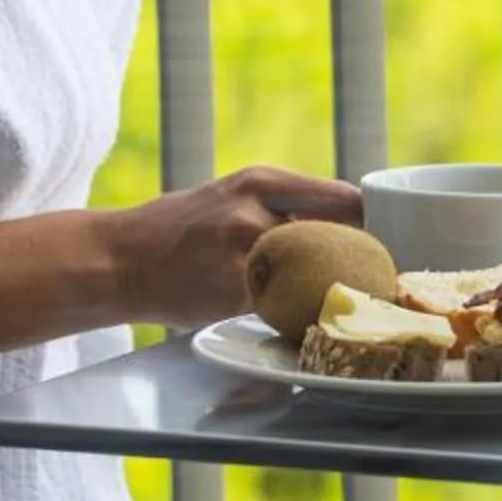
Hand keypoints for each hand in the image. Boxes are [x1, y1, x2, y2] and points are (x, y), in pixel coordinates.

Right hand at [100, 166, 363, 329]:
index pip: (347, 199)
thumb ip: (285, 207)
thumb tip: (350, 221)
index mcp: (263, 180)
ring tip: (343, 303)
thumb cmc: (178, 229)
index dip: (373, 226)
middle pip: (339, 239)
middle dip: (359, 263)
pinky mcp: (230, 293)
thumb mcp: (232, 195)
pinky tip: (298, 319)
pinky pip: (282, 306)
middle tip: (378, 281)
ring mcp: (242, 252)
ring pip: (312, 275)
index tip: (387, 243)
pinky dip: (296, 314)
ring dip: (329, 291)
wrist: (114, 260)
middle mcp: (256, 210)